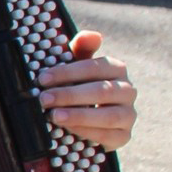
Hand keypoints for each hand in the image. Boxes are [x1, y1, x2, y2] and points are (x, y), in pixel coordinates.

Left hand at [38, 30, 135, 150]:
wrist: (88, 117)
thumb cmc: (80, 85)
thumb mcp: (77, 66)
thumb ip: (81, 50)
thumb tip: (90, 35)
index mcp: (117, 69)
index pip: (95, 67)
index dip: (68, 72)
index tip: (42, 78)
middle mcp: (127, 90)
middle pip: (102, 91)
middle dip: (70, 95)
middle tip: (44, 99)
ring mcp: (129, 114)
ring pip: (109, 115)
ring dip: (80, 116)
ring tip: (54, 116)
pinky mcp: (124, 135)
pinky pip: (110, 136)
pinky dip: (89, 132)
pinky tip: (69, 129)